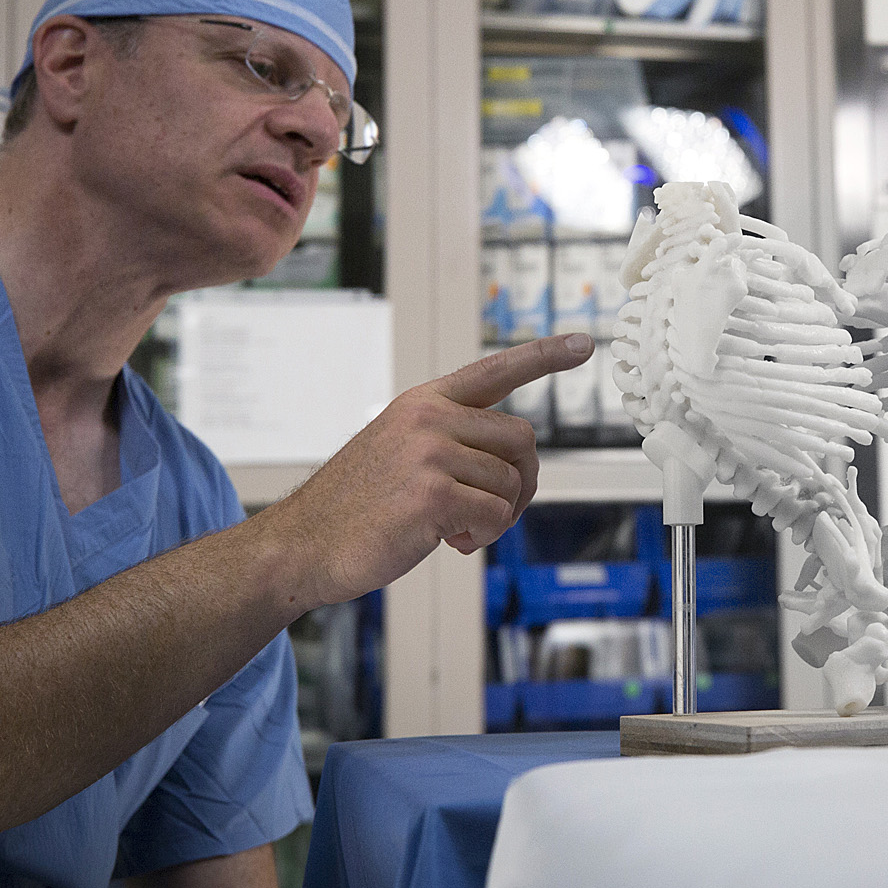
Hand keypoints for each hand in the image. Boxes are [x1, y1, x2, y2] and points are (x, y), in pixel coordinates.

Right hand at [276, 334, 591, 603]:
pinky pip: (495, 516)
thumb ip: (452, 441)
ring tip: (456, 529)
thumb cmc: (357, 506)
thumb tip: (513, 464)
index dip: (545, 357)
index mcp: (424, 402)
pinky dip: (482, 537)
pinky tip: (448, 541)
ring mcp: (430, 453)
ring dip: (496, 518)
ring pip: (512, 483)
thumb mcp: (400, 451)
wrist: (303, 543)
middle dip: (520, 482)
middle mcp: (430, 418)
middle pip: (522, 440)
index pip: (496, 369)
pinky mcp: (432, 494)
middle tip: (491, 512)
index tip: (584, 343)